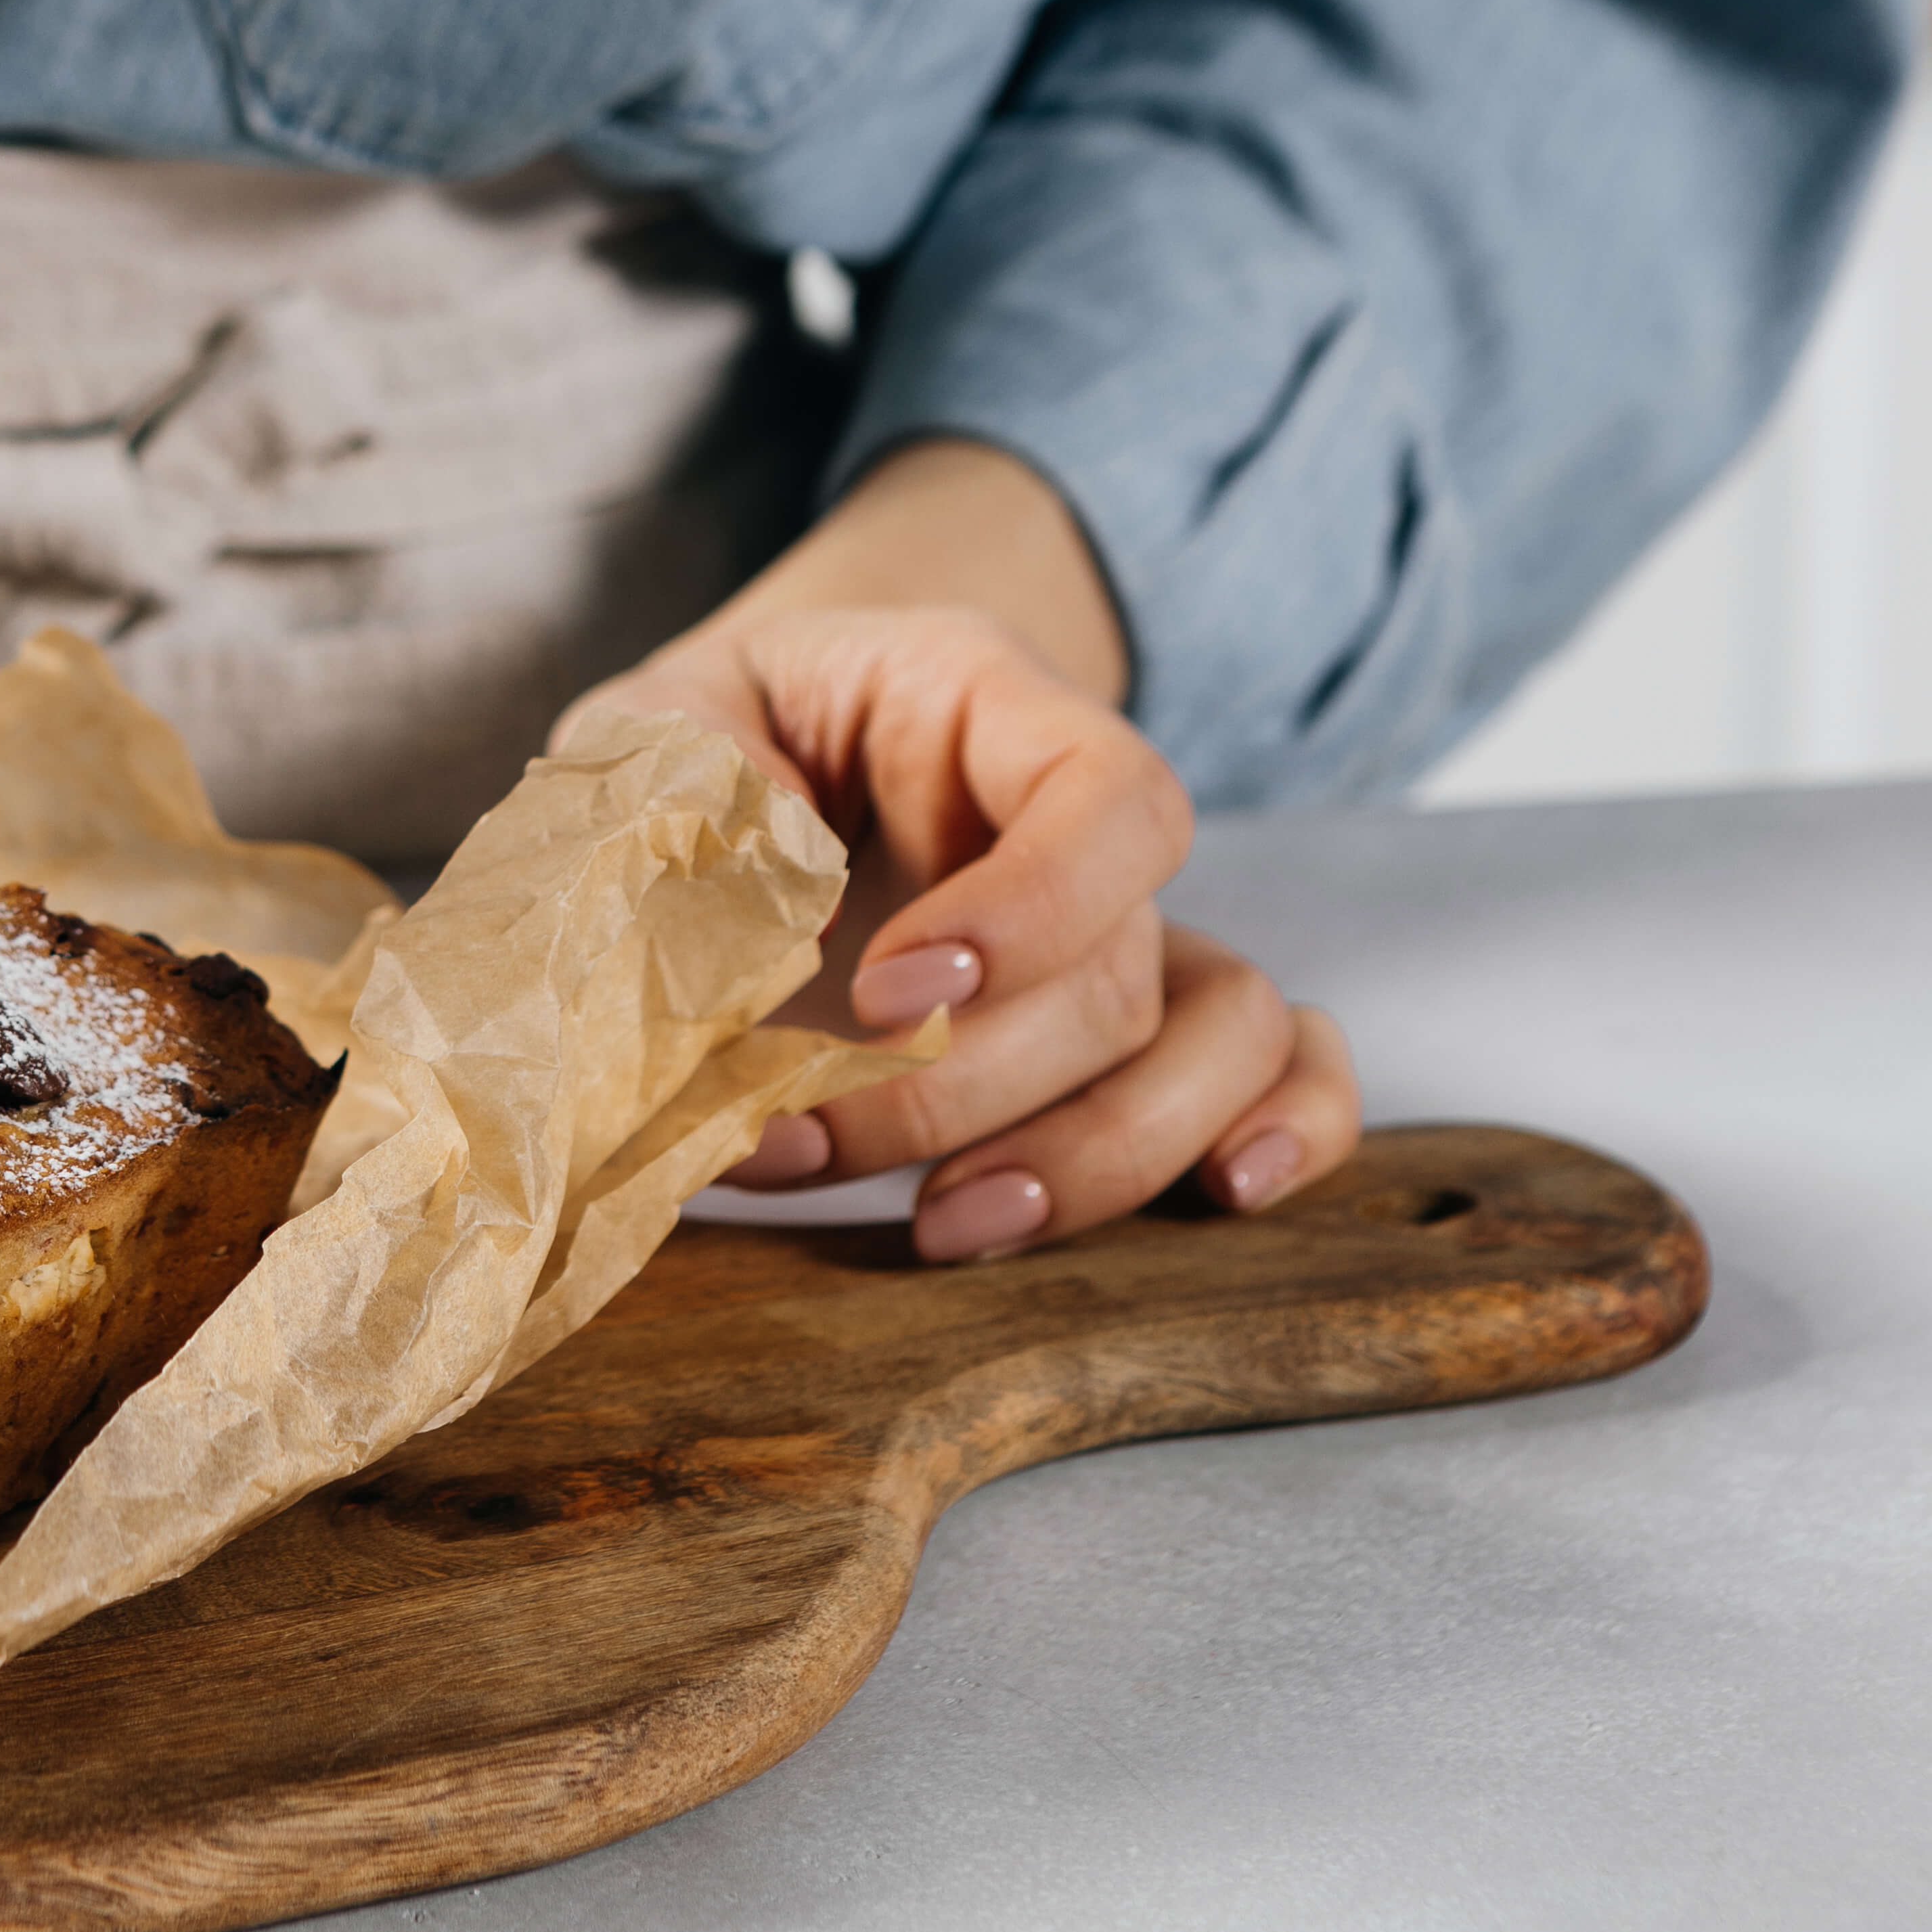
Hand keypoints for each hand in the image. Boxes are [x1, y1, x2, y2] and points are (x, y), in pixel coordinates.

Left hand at [553, 442, 1359, 1258]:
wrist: (721, 772)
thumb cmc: (692, 745)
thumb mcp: (648, 736)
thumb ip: (679, 802)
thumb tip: (743, 938)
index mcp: (982, 707)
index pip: (1104, 798)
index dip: (1030, 912)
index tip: (882, 991)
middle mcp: (1075, 822)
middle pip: (1113, 970)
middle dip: (955, 1087)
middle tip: (786, 1138)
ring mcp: (1114, 926)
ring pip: (1210, 1038)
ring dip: (1094, 1156)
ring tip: (941, 1225)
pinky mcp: (1115, 1025)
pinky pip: (1273, 1063)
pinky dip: (1283, 1129)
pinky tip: (1224, 1195)